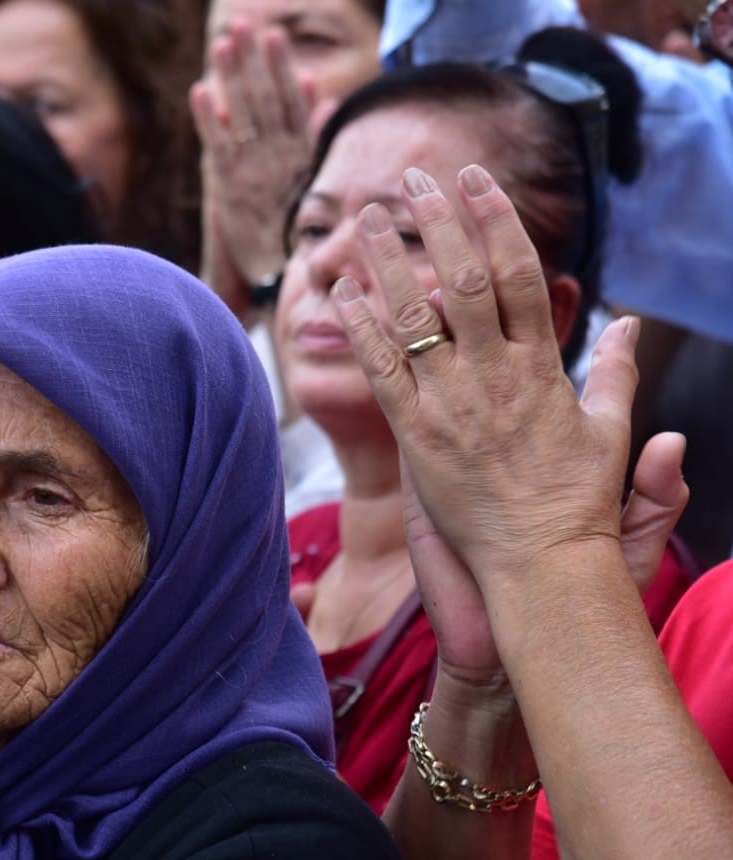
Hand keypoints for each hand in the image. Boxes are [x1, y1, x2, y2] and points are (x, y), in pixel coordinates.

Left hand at [191, 22, 313, 313]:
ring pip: (243, 114)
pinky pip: (218, 146)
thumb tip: (326, 100)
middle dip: (253, 61)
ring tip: (222, 45)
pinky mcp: (228, 187)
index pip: (292, 101)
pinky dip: (209, 119)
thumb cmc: (299, 231)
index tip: (275, 38)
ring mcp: (253, 169)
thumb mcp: (319, 182)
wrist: (280, 276)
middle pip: (266, 99)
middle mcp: (278, 156)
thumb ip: (319, 139)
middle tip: (243, 25)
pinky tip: (200, 91)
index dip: (282, 68)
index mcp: (301, 153)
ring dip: (232, 79)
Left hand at [331, 164, 657, 588]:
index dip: (496, 222)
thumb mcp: (610, 433)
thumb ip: (616, 374)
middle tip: (414, 180)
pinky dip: (362, 329)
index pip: (519, 276)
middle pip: (464, 282)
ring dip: (390, 262)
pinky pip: (382, 373)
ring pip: (416, 318)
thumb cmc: (576, 506)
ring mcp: (453, 406)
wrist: (541, 568)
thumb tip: (628, 323)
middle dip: (440, 224)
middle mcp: (495, 378)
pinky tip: (342, 292)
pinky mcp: (416, 438)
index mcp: (543, 369)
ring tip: (369, 218)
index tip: (476, 182)